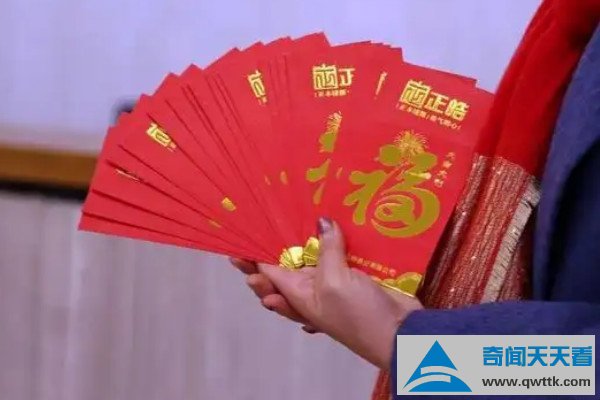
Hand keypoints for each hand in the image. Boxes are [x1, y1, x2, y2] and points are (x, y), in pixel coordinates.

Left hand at [232, 218, 422, 368]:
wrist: (400, 334)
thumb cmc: (358, 313)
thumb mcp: (335, 281)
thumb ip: (326, 250)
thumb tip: (321, 221)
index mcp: (298, 294)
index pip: (267, 273)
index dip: (251, 258)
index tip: (237, 241)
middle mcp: (310, 292)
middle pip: (282, 273)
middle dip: (265, 260)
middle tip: (250, 241)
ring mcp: (331, 287)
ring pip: (308, 267)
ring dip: (296, 254)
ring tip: (280, 241)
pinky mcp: (353, 281)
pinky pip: (335, 264)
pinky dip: (328, 254)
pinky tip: (325, 243)